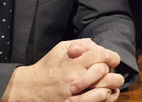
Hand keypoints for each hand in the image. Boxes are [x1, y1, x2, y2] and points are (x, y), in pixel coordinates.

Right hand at [1, 38, 123, 101]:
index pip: (103, 56)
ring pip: (105, 92)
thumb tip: (98, 47)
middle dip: (112, 72)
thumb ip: (81, 44)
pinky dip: (104, 99)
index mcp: (74, 62)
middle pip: (106, 73)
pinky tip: (104, 95)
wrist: (29, 88)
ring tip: (107, 85)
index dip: (112, 57)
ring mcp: (75, 95)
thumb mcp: (61, 49)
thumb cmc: (48, 67)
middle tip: (109, 73)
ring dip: (110, 88)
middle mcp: (76, 78)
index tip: (112, 60)